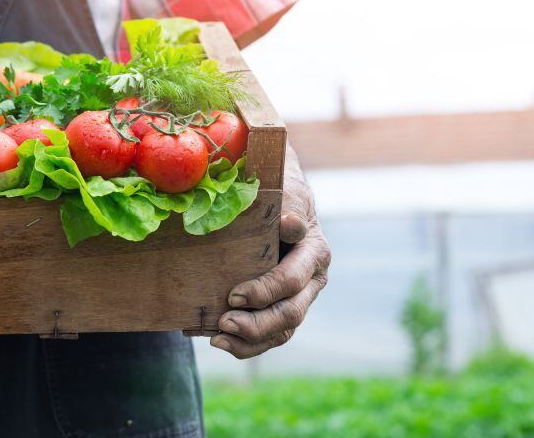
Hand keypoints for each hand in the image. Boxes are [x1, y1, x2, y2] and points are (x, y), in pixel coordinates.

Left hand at [212, 147, 329, 358]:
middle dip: (257, 323)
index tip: (234, 294)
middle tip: (224, 322)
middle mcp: (312, 279)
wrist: (278, 198)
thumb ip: (289, 204)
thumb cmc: (279, 190)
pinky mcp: (281, 306)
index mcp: (314, 252)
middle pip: (291, 312)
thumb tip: (290, 225)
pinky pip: (270, 335)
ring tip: (218, 338)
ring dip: (251, 340)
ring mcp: (299, 297)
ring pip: (282, 330)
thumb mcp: (286, 189)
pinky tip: (219, 340)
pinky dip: (247, 344)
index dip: (265, 291)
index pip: (293, 280)